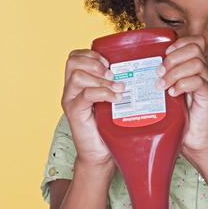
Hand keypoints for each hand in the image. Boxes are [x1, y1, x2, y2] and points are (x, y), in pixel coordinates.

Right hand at [61, 49, 122, 166]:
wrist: (101, 154)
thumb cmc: (108, 127)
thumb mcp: (112, 100)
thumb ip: (114, 84)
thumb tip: (136, 68)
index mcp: (78, 83)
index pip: (75, 57)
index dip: (91, 54)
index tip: (109, 63)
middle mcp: (70, 90)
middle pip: (73, 62)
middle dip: (95, 63)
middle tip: (113, 74)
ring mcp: (70, 100)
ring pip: (77, 76)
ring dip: (101, 79)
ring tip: (118, 88)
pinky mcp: (74, 113)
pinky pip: (86, 95)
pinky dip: (103, 93)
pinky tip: (116, 98)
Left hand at [157, 36, 207, 157]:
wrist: (195, 140)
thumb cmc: (180, 118)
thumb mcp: (168, 94)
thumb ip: (162, 79)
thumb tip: (139, 69)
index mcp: (195, 68)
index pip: (195, 42)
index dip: (179, 44)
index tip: (163, 55)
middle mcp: (204, 73)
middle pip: (195, 48)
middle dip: (173, 58)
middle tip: (159, 73)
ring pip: (196, 63)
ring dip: (175, 72)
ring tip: (163, 86)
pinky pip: (199, 82)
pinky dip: (183, 84)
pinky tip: (173, 94)